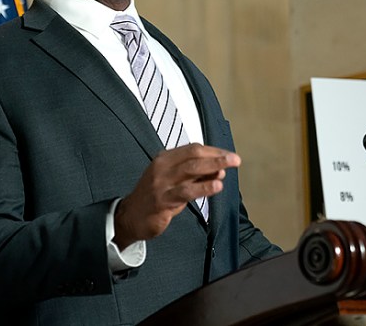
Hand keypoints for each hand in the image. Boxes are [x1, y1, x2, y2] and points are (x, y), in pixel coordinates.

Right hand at [113, 143, 239, 248]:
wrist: (130, 217)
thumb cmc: (155, 197)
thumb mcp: (173, 181)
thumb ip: (194, 175)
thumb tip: (220, 170)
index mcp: (165, 158)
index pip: (193, 149)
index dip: (213, 151)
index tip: (229, 154)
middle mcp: (162, 167)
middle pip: (194, 156)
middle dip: (217, 157)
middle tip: (235, 159)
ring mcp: (161, 183)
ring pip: (191, 170)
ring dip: (213, 168)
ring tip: (228, 169)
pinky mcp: (163, 200)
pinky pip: (187, 191)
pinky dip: (204, 187)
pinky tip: (216, 187)